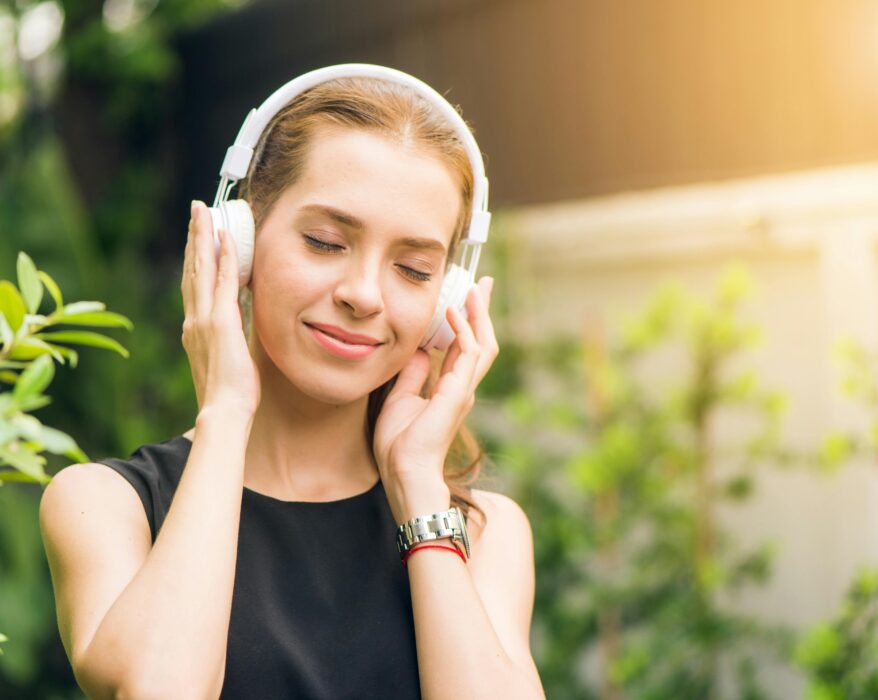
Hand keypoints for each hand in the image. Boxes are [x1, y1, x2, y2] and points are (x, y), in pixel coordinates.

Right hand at [180, 200, 260, 416]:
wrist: (223, 411)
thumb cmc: (230, 393)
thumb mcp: (228, 358)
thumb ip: (230, 337)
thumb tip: (239, 324)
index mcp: (195, 328)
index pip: (195, 284)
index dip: (196, 257)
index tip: (199, 235)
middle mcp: (194, 319)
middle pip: (193, 268)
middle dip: (195, 237)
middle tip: (198, 209)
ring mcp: (204, 319)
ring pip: (202, 268)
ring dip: (204, 237)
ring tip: (205, 211)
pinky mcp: (220, 322)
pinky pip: (224, 282)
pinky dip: (224, 258)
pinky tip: (227, 238)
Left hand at [372, 276, 497, 498]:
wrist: (405, 470)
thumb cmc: (400, 444)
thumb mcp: (400, 398)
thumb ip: (412, 374)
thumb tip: (419, 350)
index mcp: (450, 388)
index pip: (463, 347)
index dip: (465, 322)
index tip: (463, 297)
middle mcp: (462, 386)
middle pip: (480, 340)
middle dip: (481, 311)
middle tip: (481, 283)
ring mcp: (464, 389)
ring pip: (482, 343)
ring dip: (479, 314)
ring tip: (474, 288)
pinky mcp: (459, 391)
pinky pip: (468, 353)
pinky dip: (463, 330)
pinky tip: (453, 312)